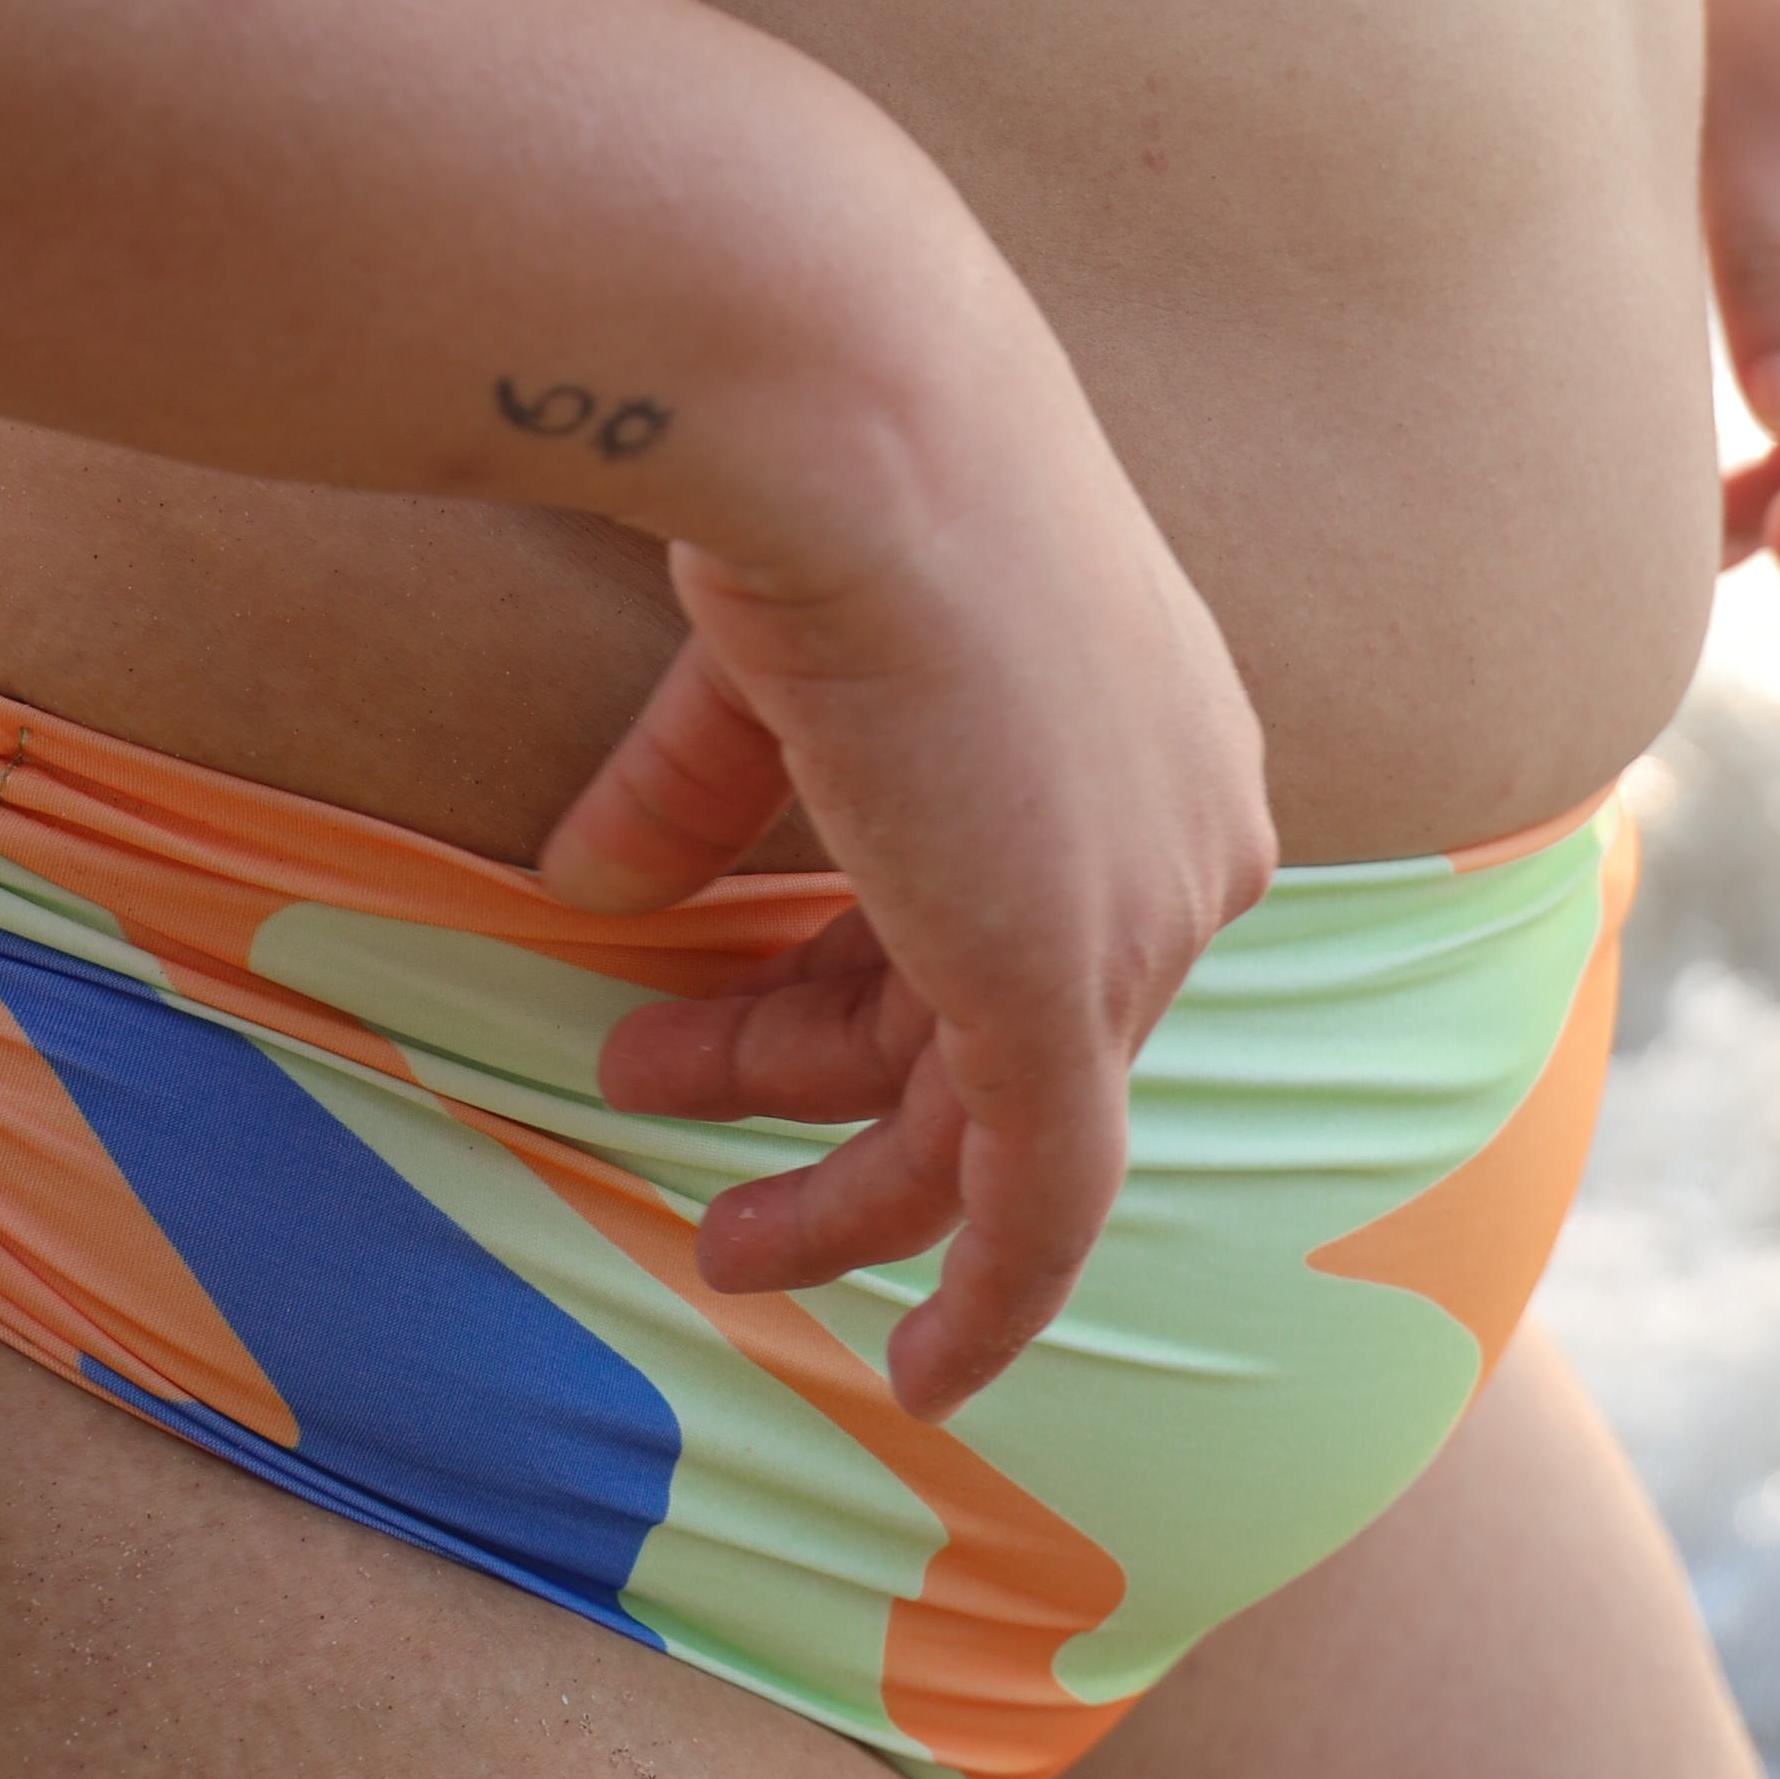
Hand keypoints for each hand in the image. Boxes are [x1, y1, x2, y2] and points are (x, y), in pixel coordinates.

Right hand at [532, 289, 1274, 1421]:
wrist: (847, 399)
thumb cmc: (815, 459)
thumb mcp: (771, 652)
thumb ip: (705, 784)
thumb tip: (593, 887)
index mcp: (1157, 723)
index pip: (1022, 902)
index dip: (864, 970)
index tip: (721, 1000)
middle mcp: (1186, 824)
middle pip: (1004, 1012)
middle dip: (814, 1057)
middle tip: (653, 1075)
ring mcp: (1137, 912)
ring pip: (998, 1122)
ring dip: (836, 1179)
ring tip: (697, 1205)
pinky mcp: (1066, 988)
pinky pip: (1041, 1203)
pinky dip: (988, 1302)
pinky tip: (919, 1379)